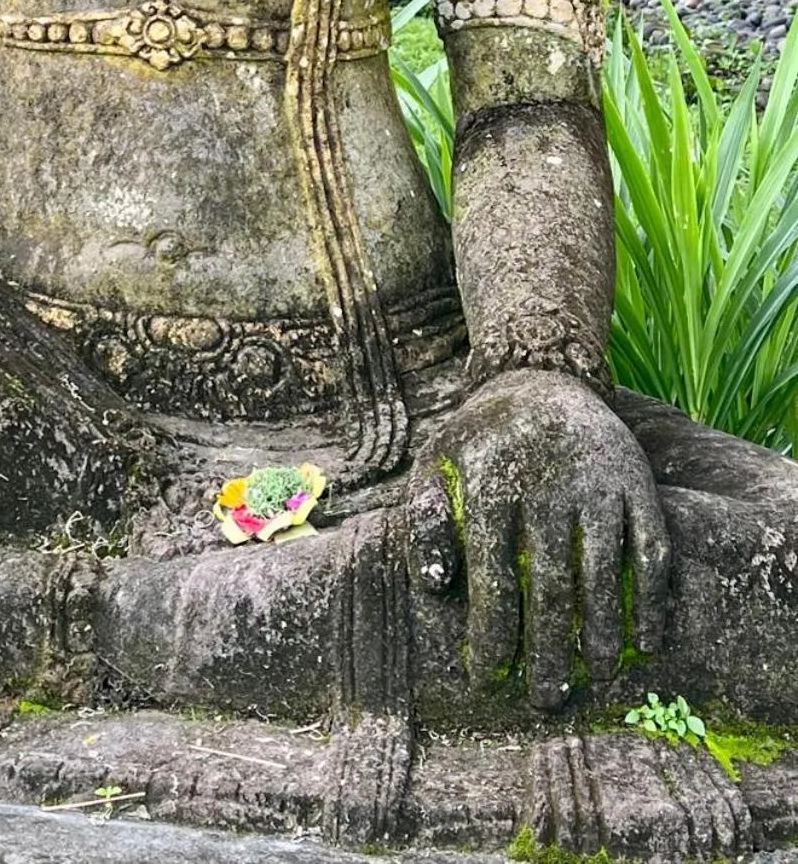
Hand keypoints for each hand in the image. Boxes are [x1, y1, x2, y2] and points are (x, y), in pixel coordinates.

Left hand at [406, 370, 669, 708]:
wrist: (541, 380)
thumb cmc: (480, 440)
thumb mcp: (436, 466)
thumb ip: (425, 523)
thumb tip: (436, 589)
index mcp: (494, 486)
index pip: (493, 579)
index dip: (491, 636)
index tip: (487, 679)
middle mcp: (549, 485)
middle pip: (551, 587)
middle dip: (548, 651)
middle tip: (546, 699)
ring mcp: (598, 484)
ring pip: (604, 574)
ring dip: (602, 634)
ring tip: (596, 676)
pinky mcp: (637, 483)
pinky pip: (652, 549)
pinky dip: (654, 599)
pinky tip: (647, 640)